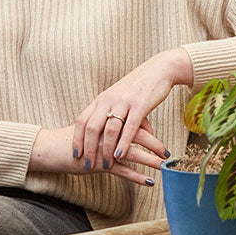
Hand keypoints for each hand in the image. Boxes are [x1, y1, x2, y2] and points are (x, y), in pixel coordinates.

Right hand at [29, 122, 167, 186]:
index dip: (148, 129)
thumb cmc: (75, 137)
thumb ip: (112, 125)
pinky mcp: (98, 165)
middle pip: (136, 135)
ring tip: (164, 166)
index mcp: (107, 120)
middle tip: (168, 152)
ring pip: (131, 153)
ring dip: (150, 160)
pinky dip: (137, 177)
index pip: (133, 121)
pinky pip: (121, 171)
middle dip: (154, 144)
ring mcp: (102, 149)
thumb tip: (131, 126)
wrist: (53, 148)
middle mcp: (107, 133)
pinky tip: (149, 182)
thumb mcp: (95, 127)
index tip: (158, 137)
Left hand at [73, 48, 194, 176]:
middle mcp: (109, 100)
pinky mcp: (140, 105)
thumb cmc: (139, 86)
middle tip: (87, 164)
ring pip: (110, 129)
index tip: (75, 153)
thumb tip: (108, 132)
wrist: (160, 69)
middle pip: (92, 127)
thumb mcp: (120, 98)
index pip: (82, 120)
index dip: (77, 138)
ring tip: (105, 165)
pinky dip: (123, 143)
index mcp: (102, 98)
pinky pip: (129, 127)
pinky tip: (120, 155)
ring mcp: (124, 102)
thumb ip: (112, 113)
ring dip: (106, 150)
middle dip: (88, 148)